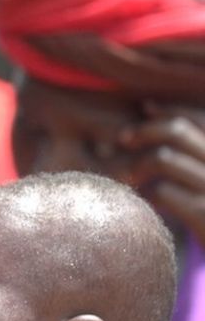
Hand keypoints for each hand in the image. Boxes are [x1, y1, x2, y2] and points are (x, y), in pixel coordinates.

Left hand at [119, 102, 204, 246]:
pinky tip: (142, 200)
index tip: (145, 106)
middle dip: (144, 131)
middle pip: (177, 132)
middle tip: (123, 139)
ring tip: (128, 178)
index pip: (200, 116)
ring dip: (137, 165)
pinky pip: (161, 191)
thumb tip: (147, 106)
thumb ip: (187, 149)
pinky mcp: (204, 214)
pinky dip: (144, 192)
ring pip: (163, 158)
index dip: (171, 108)